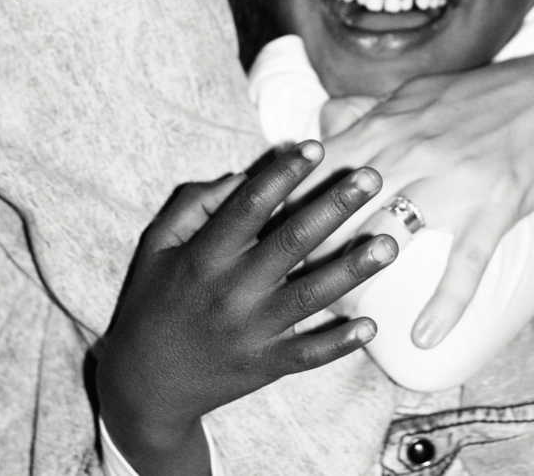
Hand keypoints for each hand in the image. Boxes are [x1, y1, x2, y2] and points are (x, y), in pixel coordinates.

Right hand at [95, 141, 396, 474]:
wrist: (143, 386)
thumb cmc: (152, 303)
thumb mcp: (156, 248)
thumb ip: (192, 206)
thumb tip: (241, 176)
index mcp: (203, 258)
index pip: (250, 206)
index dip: (283, 174)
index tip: (315, 147)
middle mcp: (231, 291)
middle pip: (292, 242)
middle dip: (335, 207)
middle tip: (373, 177)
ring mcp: (250, 332)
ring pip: (310, 296)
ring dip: (353, 269)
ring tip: (390, 243)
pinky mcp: (264, 366)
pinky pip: (307, 355)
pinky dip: (339, 343)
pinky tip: (372, 326)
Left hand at [311, 53, 533, 347]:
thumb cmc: (483, 98)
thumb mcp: (418, 92)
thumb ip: (369, 108)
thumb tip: (326, 119)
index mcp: (390, 125)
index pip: (320, 168)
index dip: (287, 202)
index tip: (264, 235)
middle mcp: (412, 151)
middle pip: (342, 208)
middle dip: (308, 248)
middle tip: (282, 286)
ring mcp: (453, 180)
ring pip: (389, 236)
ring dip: (358, 279)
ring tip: (334, 315)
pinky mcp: (495, 206)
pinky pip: (465, 262)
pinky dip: (446, 303)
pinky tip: (424, 337)